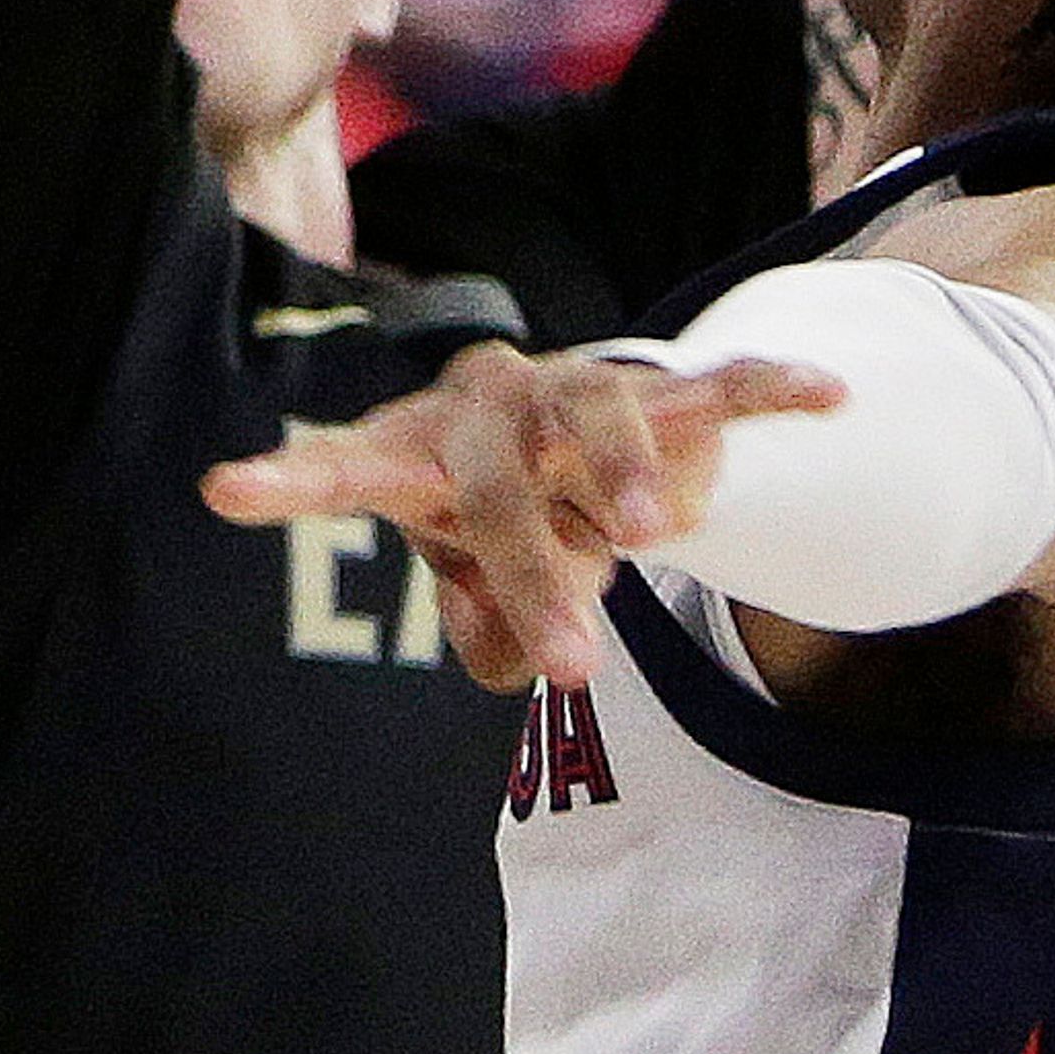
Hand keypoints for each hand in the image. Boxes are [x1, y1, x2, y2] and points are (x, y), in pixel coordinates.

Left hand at [203, 334, 842, 690]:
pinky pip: (717, 384)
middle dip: (537, 575)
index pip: (341, 473)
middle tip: (573, 669)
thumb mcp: (482, 597)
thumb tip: (519, 649)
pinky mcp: (662, 385)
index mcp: (413, 456)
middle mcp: (485, 407)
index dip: (286, 484)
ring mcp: (575, 385)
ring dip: (622, 476)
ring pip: (597, 413)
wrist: (574, 436)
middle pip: (492, 481)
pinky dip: (769, 393)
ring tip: (651, 535)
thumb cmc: (504, 530)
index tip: (223, 488)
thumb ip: (487, 634)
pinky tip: (831, 398)